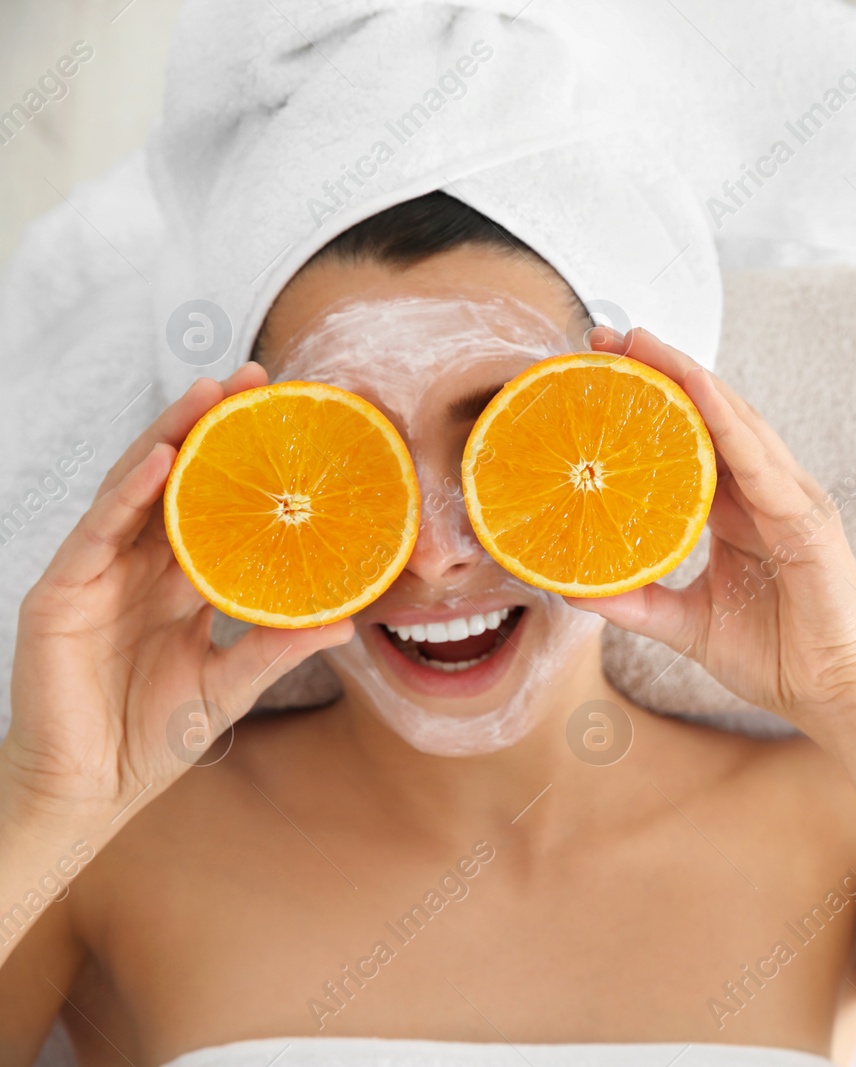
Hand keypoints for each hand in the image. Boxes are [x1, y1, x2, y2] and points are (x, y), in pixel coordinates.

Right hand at [0, 364, 352, 836]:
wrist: (89, 790)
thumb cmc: (153, 739)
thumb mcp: (231, 684)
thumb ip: (279, 648)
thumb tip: (347, 619)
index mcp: (177, 583)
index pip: (214, 507)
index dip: (245, 465)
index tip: (290, 422)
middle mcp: (136, 567)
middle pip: (175, 481)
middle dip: (209, 427)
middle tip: (254, 378)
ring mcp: (95, 574)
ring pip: (134, 489)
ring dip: (169, 436)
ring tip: (209, 393)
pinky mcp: (60, 593)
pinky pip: (97, 532)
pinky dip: (127, 493)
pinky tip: (158, 459)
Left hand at [565, 327, 855, 743]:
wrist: (837, 698)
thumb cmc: (775, 658)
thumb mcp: (685, 624)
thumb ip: (634, 600)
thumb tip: (566, 585)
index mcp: (739, 510)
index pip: (689, 439)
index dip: (647, 402)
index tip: (594, 368)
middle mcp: (765, 493)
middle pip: (710, 415)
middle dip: (660, 371)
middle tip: (605, 334)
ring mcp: (791, 501)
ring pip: (737, 422)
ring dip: (689, 378)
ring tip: (641, 343)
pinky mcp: (808, 522)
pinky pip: (761, 463)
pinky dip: (727, 422)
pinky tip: (694, 389)